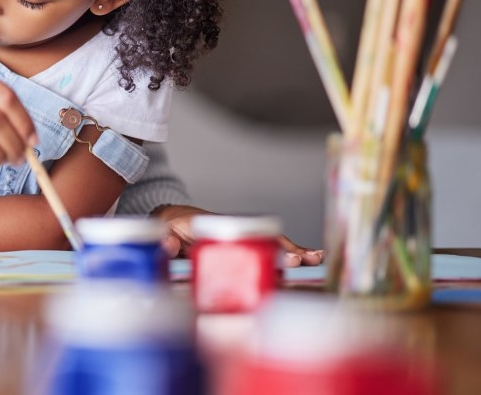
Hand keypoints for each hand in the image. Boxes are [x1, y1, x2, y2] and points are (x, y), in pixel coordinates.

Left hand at [152, 204, 325, 267]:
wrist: (171, 219)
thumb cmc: (170, 225)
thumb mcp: (163, 229)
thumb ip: (166, 237)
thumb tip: (168, 243)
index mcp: (216, 225)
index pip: (244, 235)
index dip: (263, 245)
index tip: (282, 256)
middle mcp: (235, 229)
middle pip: (265, 238)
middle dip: (286, 250)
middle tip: (304, 261)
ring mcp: (241, 237)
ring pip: (271, 244)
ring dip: (294, 252)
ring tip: (317, 259)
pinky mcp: (243, 248)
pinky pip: (267, 251)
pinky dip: (287, 255)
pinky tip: (309, 260)